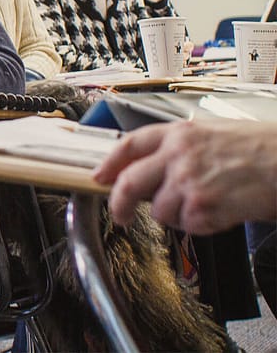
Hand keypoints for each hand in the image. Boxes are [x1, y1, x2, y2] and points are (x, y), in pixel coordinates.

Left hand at [93, 119, 276, 233]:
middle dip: (119, 204)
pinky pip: (187, 226)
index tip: (100, 177)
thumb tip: (150, 171)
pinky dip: (201, 226)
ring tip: (205, 205)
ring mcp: (188, 182)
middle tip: (120, 214)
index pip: (129, 145)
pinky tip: (221, 212)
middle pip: (129, 183)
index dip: (109, 164)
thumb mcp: (211, 134)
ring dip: (176, 216)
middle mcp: (177, 155)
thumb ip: (178, 148)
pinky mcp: (203, 207)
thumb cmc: (260, 147)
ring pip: (160, 212)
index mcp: (178, 133)